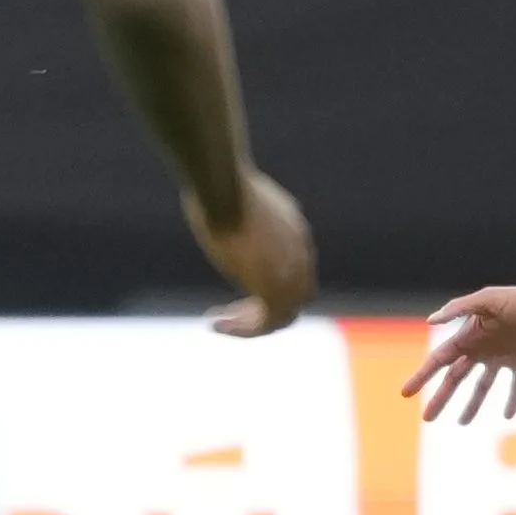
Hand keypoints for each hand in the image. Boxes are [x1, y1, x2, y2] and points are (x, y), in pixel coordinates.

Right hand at [191, 172, 316, 337]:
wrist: (225, 188)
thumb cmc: (220, 183)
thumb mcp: (238, 195)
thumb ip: (238, 207)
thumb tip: (215, 198)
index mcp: (296, 231)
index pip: (298, 270)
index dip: (273, 283)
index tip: (241, 285)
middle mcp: (300, 255)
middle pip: (297, 297)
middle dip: (266, 307)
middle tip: (232, 311)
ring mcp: (290, 274)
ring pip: (283, 316)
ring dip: (252, 324)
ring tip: (220, 323)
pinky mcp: (273, 289)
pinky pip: (265, 324)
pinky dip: (243, 330)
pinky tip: (215, 324)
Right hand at [408, 282, 515, 420]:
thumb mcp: (487, 299)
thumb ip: (459, 308)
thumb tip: (430, 320)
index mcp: (468, 336)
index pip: (438, 361)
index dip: (421, 376)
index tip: (406, 393)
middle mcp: (481, 348)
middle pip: (455, 379)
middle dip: (441, 398)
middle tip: (427, 418)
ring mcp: (500, 356)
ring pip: (482, 386)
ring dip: (471, 404)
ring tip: (462, 423)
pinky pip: (515, 385)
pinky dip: (512, 399)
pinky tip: (507, 415)